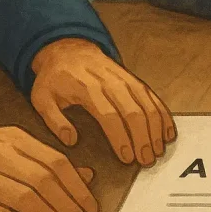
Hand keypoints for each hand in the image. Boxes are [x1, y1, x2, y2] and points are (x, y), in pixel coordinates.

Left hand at [31, 38, 175, 166]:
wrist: (69, 50)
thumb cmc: (55, 79)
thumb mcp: (41, 98)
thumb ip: (54, 121)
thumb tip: (72, 141)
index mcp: (87, 88)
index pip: (109, 115)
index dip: (120, 138)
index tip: (127, 158)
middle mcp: (111, 82)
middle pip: (134, 112)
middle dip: (143, 139)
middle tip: (147, 161)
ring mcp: (126, 79)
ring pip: (147, 105)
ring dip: (156, 130)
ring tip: (158, 152)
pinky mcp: (135, 80)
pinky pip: (153, 98)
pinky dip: (163, 116)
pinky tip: (168, 134)